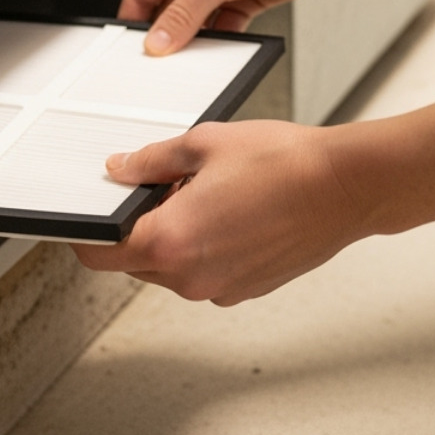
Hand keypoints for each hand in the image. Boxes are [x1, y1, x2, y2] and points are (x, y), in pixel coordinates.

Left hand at [72, 120, 371, 304]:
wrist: (346, 187)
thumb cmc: (286, 164)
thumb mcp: (205, 144)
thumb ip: (152, 161)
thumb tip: (122, 170)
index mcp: (170, 242)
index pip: (99, 252)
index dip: (87, 231)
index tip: (91, 215)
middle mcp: (192, 277)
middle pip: (136, 261)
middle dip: (141, 226)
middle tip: (167, 185)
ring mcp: (221, 289)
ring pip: (174, 267)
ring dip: (177, 236)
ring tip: (209, 193)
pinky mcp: (247, 290)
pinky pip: (208, 272)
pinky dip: (208, 247)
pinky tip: (233, 211)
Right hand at [118, 0, 345, 54]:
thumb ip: (183, 14)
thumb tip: (158, 40)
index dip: (135, 21)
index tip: (133, 48)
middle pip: (169, 11)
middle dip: (167, 36)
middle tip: (163, 62)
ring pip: (198, 23)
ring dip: (197, 41)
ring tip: (193, 59)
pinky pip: (226, 27)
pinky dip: (223, 41)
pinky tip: (221, 50)